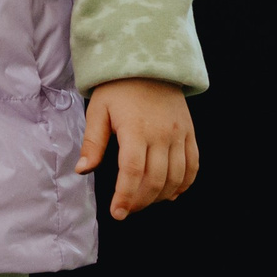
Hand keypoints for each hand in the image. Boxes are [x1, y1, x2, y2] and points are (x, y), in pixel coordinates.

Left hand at [76, 78, 198, 220]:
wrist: (148, 63)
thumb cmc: (118, 88)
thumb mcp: (98, 111)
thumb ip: (93, 143)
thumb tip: (82, 170)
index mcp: (135, 129)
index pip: (132, 172)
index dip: (125, 196)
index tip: (118, 213)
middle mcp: (161, 134)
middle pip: (156, 179)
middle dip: (140, 201)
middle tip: (127, 209)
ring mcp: (179, 134)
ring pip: (176, 177)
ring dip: (161, 196)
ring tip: (144, 201)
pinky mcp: (190, 133)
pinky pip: (193, 165)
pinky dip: (184, 184)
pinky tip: (171, 194)